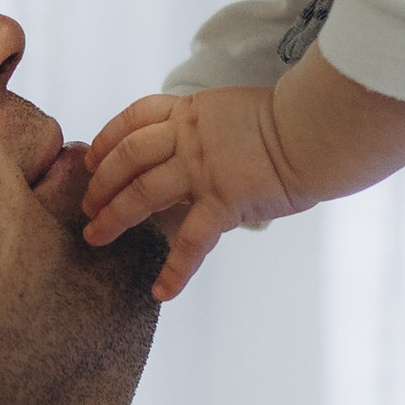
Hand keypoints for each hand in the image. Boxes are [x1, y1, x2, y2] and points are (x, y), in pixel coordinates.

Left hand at [82, 83, 304, 301]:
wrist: (317, 131)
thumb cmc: (295, 121)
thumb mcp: (239, 113)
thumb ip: (216, 131)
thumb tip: (215, 152)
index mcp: (193, 112)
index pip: (136, 119)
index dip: (108, 139)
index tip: (93, 158)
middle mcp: (189, 137)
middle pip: (127, 156)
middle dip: (101, 182)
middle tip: (87, 206)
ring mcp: (203, 169)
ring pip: (142, 191)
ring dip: (113, 215)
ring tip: (96, 236)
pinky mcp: (223, 201)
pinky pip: (191, 242)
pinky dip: (175, 270)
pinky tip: (162, 292)